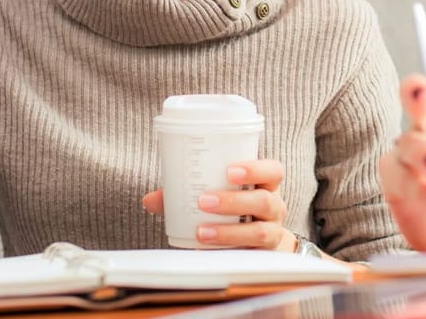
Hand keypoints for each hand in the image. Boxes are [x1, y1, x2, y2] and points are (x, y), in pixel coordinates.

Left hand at [142, 159, 294, 251]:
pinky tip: (206, 251)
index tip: (230, 171)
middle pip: (265, 201)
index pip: (273, 171)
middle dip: (234, 201)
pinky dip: (227, 252)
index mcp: (266, 185)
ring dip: (228, 231)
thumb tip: (151, 199)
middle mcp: (274, 208)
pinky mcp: (263, 256)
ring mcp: (272, 233)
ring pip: (259, 232)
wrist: (258, 243)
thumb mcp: (220, 195)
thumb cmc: (235, 210)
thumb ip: (187, 195)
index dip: (256, 169)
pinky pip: (250, 256)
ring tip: (201, 231)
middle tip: (204, 201)